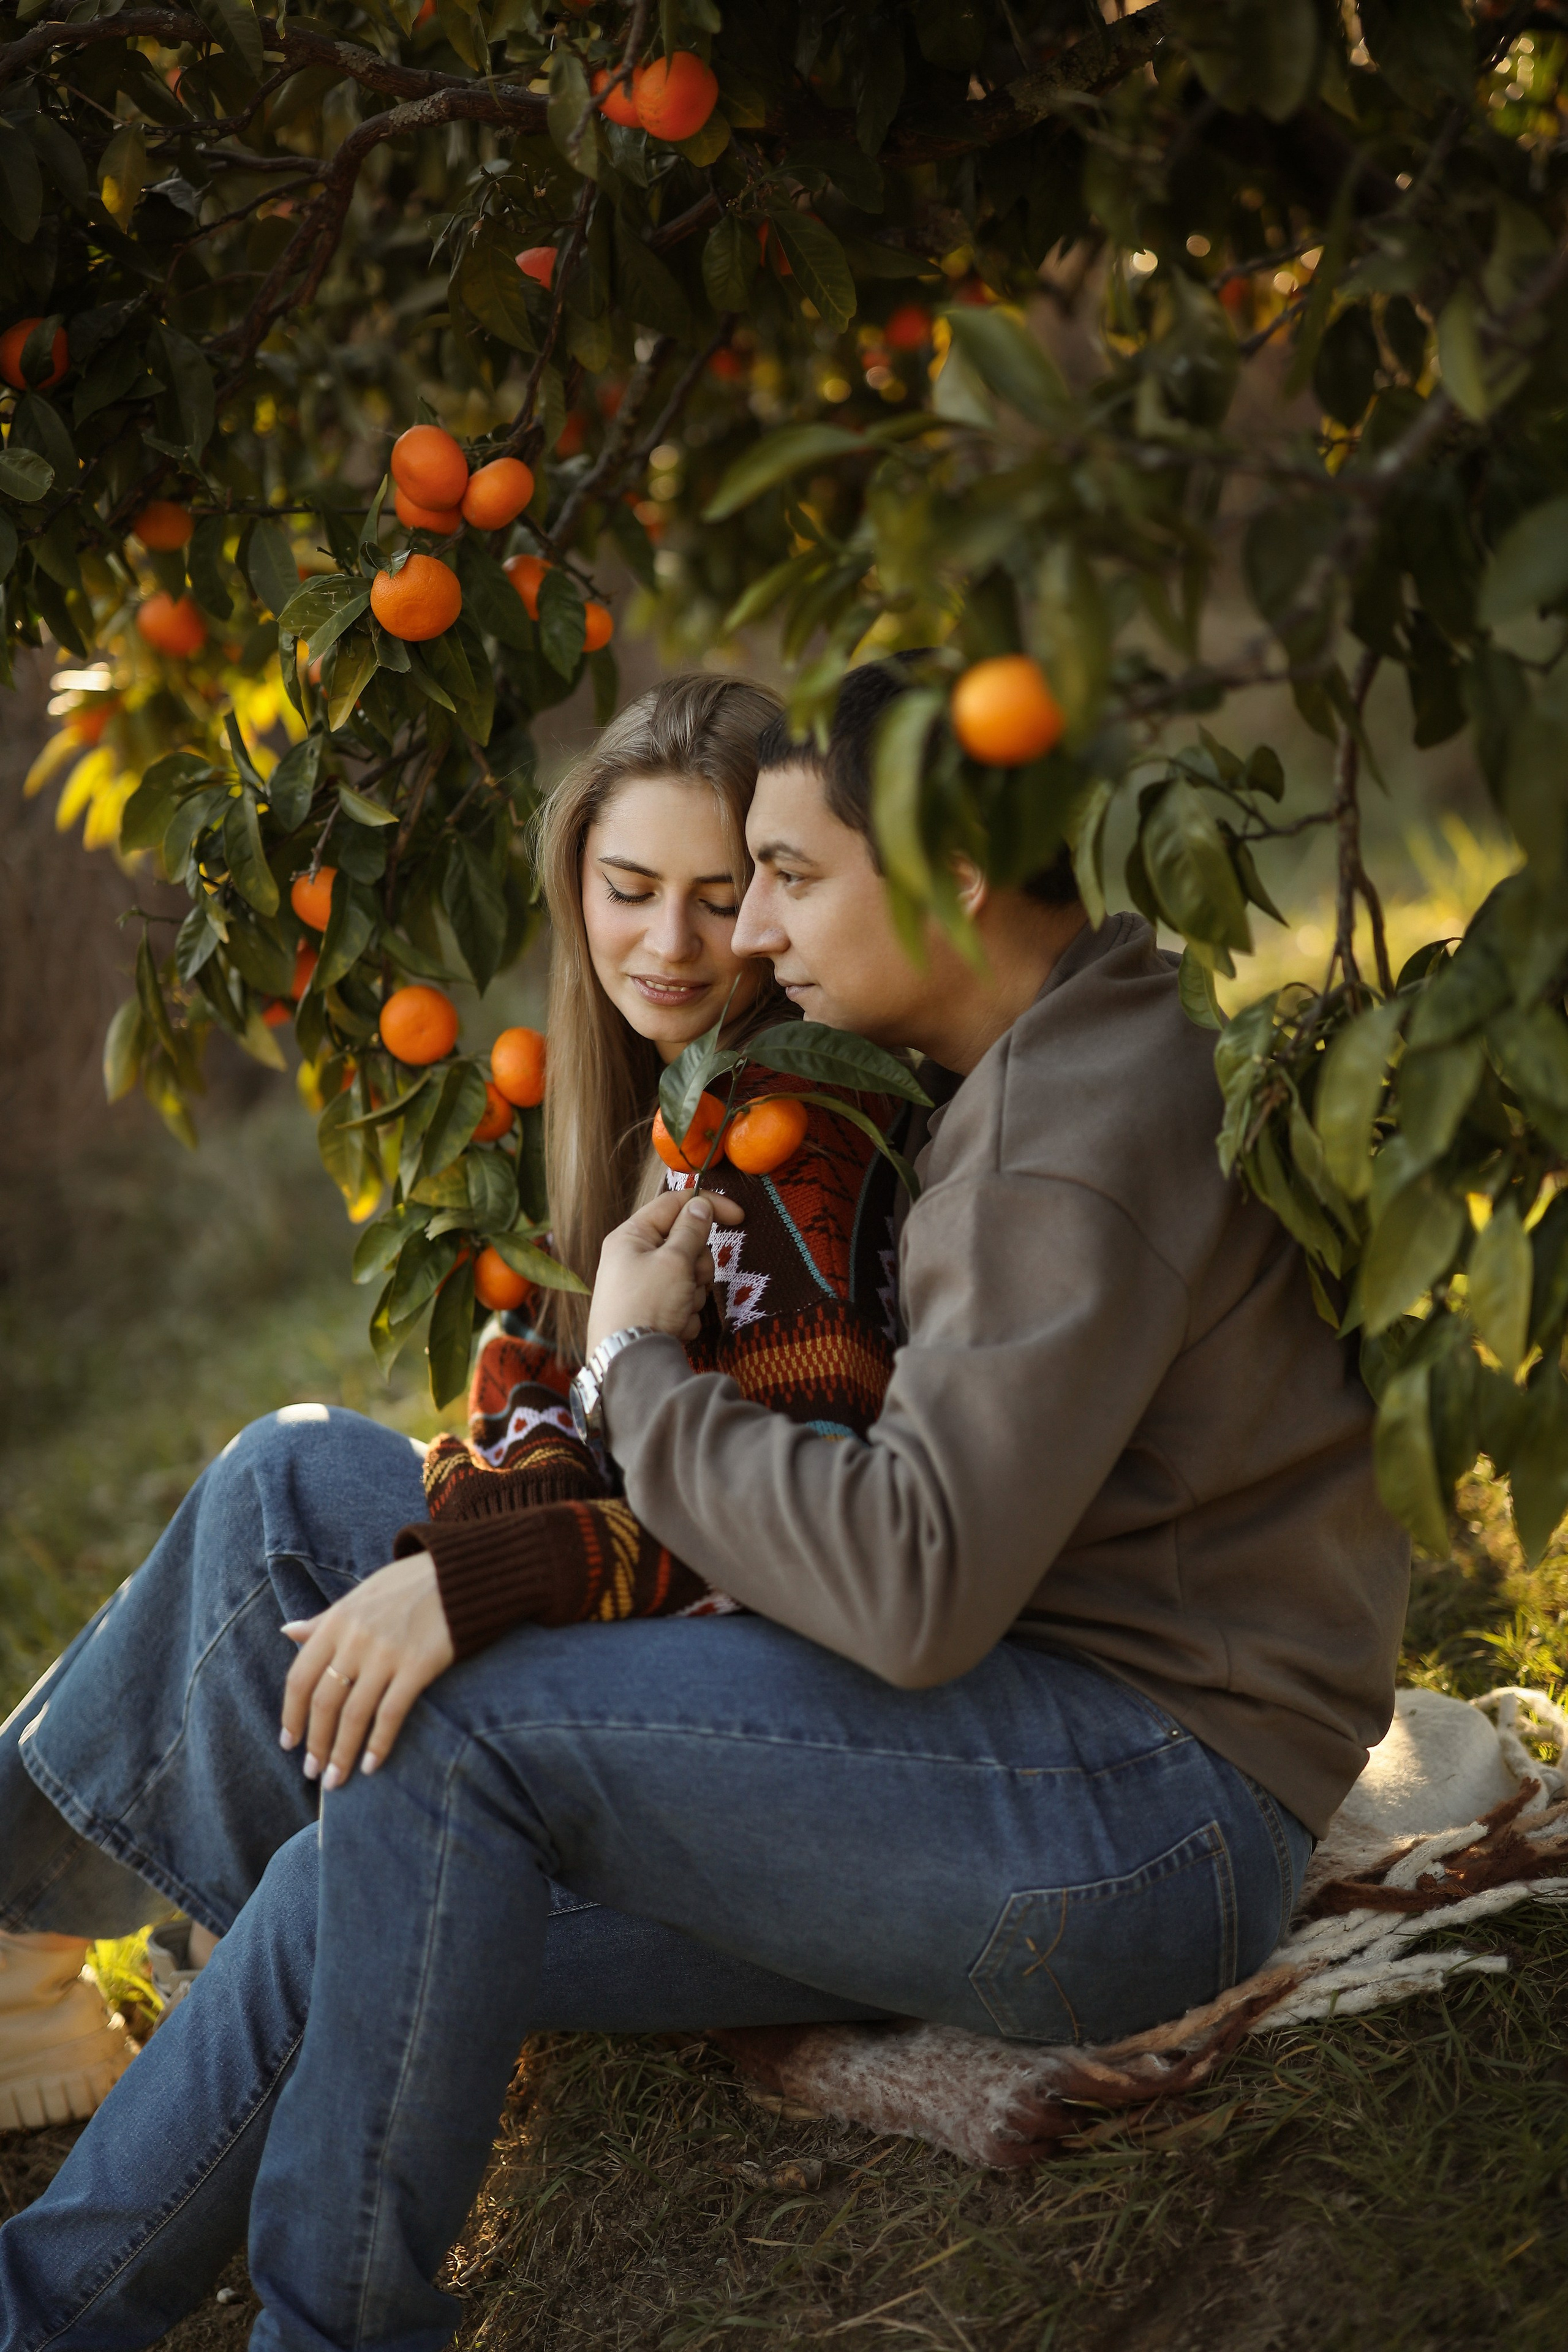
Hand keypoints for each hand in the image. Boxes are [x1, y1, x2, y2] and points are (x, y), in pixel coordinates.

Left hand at [279, 1551, 454, 1787]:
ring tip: (336, 1780)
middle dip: (316, 1744)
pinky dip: (379, 1744)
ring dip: (341, 1753)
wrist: (460, 1572)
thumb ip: (324, 1620)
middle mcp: (356, 1640)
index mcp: (337, 1622)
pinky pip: (391, 1714)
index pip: (300, 1677)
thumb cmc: (407, 1584)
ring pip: (354, 1715)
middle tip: (313, 1773)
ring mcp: (387, 1654)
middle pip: (324, 1702)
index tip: (289, 1743)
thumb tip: (287, 1632)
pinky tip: (372, 1765)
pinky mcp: (418, 1665)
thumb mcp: (359, 1595)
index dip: (291, 1715)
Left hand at [585, 1189, 744, 1358]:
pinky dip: (685, 1313)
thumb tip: (700, 1205)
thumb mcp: (673, 1261)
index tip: (739, 1217)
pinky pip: (683, 1301)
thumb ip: (691, 1231)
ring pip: (688, 1275)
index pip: (674, 1204)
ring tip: (678, 1308)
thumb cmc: (646, 1304)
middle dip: (698, 1264)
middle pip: (685, 1243)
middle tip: (691, 1279)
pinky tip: (673, 1325)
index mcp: (631, 1237)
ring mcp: (644, 1287)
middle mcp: (634, 1258)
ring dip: (693, 1292)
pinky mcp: (653, 1311)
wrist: (629, 1361)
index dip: (708, 1206)